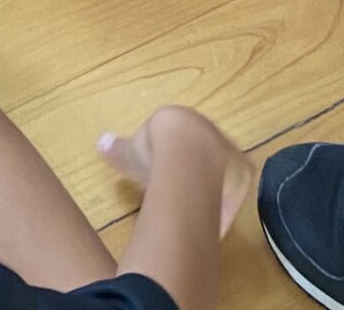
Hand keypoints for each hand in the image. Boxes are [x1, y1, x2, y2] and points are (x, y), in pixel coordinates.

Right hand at [97, 107, 252, 239]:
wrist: (186, 155)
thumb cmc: (156, 149)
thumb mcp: (132, 151)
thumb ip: (118, 148)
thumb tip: (100, 142)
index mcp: (183, 122)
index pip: (181, 137)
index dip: (173, 155)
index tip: (166, 172)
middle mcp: (209, 131)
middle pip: (203, 152)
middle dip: (194, 170)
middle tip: (183, 191)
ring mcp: (229, 150)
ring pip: (222, 169)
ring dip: (212, 187)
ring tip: (198, 211)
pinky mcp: (243, 172)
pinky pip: (234, 190)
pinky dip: (225, 205)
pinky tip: (213, 222)